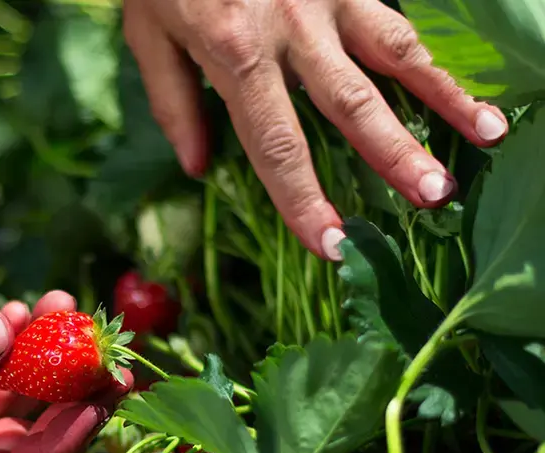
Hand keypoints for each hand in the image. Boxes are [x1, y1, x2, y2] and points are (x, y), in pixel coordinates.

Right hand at [0, 291, 130, 452]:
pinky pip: (7, 371)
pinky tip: (30, 309)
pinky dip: (24, 341)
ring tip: (73, 315)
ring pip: (27, 406)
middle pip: (33, 448)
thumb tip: (3, 336)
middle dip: (75, 407)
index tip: (91, 412)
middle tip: (113, 367)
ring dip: (55, 364)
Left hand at [124, 0, 508, 259]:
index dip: (304, 201)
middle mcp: (291, 27)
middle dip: (395, 155)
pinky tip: (461, 86)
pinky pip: (396, 20)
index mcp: (235, 53)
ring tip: (489, 134)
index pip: (277, 147)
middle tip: (435, 197)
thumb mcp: (149, 33)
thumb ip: (174, 102)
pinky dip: (429, 57)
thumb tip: (197, 167)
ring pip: (397, 53)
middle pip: (352, 105)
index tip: (332, 245)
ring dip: (444, 97)